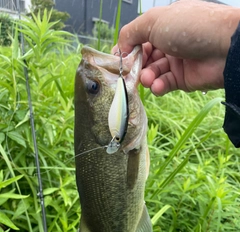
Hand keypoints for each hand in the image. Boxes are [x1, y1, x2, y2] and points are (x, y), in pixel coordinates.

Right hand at [115, 0, 239, 95]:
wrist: (224, 47)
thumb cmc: (189, 27)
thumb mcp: (154, 21)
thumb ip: (131, 32)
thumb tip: (120, 47)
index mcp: (163, 25)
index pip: (139, 38)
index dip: (128, 49)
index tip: (119, 60)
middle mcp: (169, 43)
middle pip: (144, 57)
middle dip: (136, 65)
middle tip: (131, 73)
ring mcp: (176, 61)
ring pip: (153, 72)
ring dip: (147, 77)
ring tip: (147, 79)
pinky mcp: (182, 79)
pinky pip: (165, 84)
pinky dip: (159, 86)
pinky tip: (157, 86)